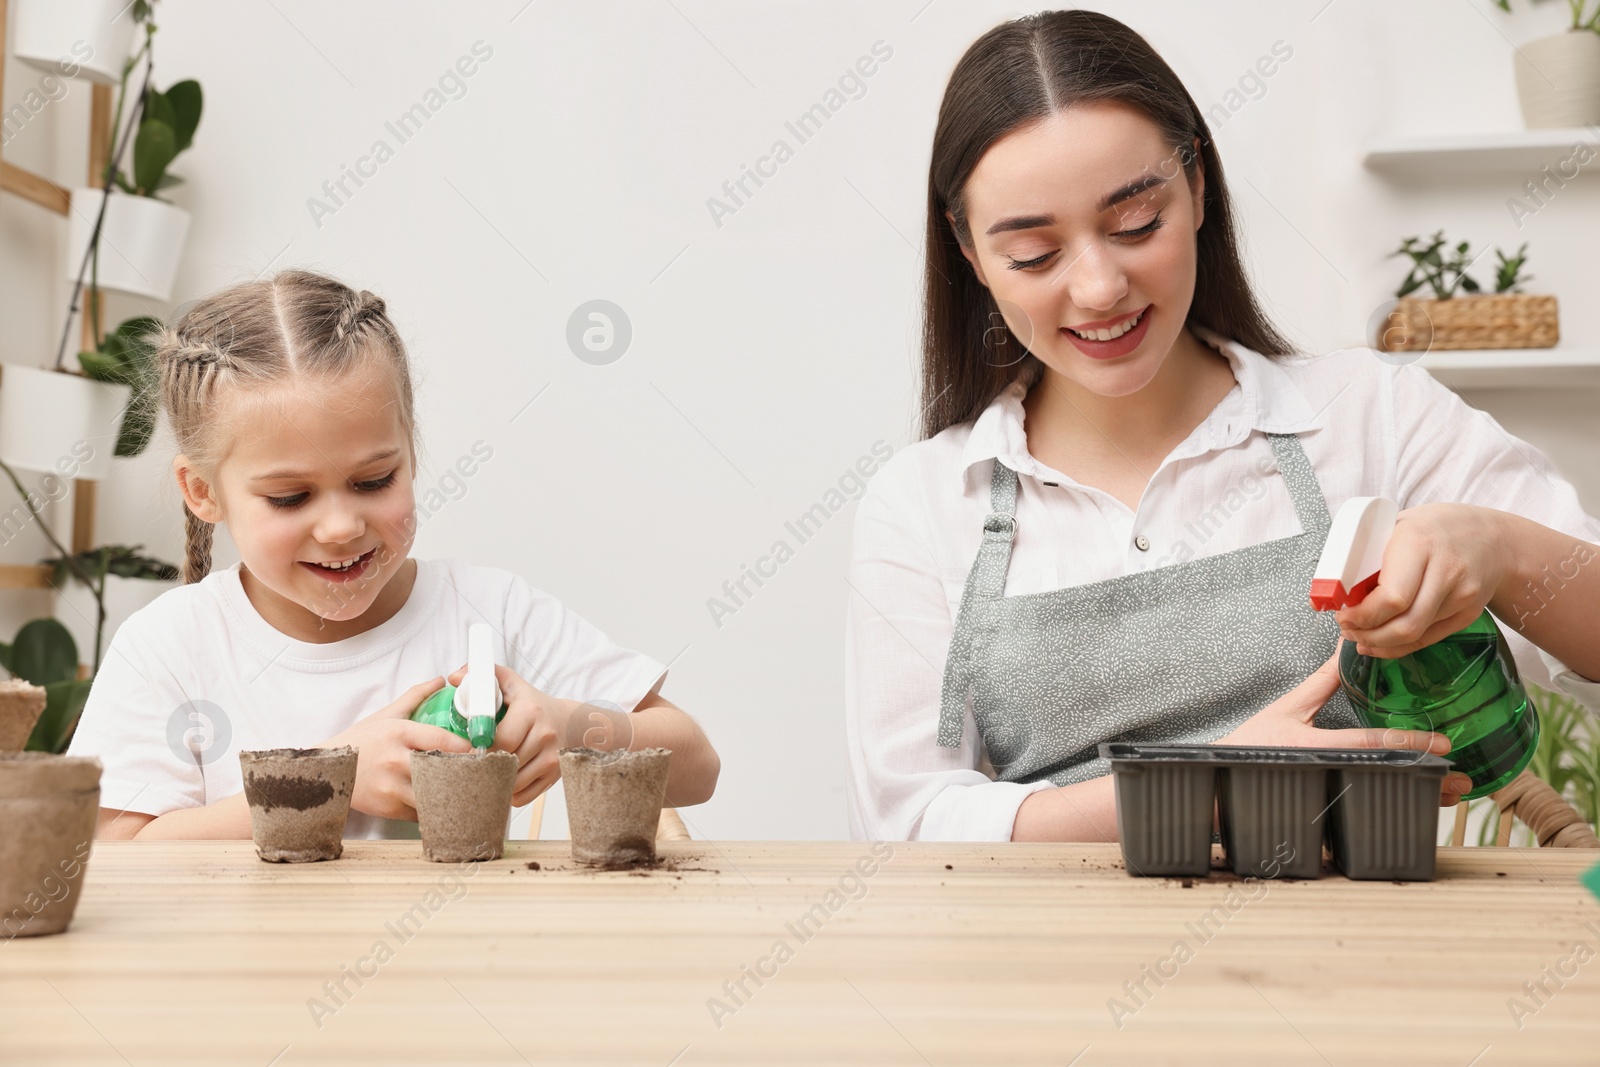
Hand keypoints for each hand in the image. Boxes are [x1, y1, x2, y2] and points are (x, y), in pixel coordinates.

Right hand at [322, 676, 470, 820]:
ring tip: (464, 793)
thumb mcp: (386, 715)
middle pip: (442, 770)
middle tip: (480, 775)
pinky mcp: (387, 809)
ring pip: (434, 796)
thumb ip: (415, 697)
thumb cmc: (359, 741)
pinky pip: (420, 813)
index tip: (482, 751)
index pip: (443, 741)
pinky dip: (432, 810)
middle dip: (464, 774)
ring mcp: (391, 787)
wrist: (323, 770)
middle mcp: (395, 760)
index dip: (467, 748)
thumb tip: (440, 680)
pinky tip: (440, 804)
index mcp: (399, 733)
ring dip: (450, 796)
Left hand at [447, 662, 573, 806]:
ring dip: (495, 781)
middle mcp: (544, 736)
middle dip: (485, 766)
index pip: (501, 739)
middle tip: (471, 764)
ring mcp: (551, 759)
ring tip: (486, 772)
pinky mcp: (553, 778)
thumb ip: (485, 676)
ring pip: (512, 783)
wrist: (570, 722)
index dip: (481, 748)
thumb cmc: (534, 704)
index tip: (469, 750)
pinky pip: (522, 796)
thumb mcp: (512, 684)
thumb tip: (455, 678)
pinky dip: (508, 793)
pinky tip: (503, 780)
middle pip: (505, 763)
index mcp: (530, 712)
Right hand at [1215, 652, 1473, 805]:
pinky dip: (1397, 808)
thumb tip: (1346, 648)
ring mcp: (1329, 795)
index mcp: (1317, 746)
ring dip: (1420, 799)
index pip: (1372, 745)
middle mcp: (1328, 773)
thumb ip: (1320, 682)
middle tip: (1462, 780)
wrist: (1222, 782)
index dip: (1410, 744)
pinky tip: (1421, 806)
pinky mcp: (1326, 811)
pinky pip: (1369, 811)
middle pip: (1387, 779)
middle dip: (1427, 780)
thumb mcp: (1286, 708)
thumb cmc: (1251, 745)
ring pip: (1383, 800)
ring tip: (1450, 795)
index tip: (1444, 744)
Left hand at [1336, 503, 1506, 658]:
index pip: (1392, 597)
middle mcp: (1445, 572)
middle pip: (1404, 624)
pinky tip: (1380, 643)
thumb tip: (1331, 588)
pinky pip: (1428, 639)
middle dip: (1366, 634)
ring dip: (1379, 643)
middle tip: (1347, 628)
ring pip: (1414, 636)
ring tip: (1359, 635)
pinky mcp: (1468, 614)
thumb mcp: (1398, 526)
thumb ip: (1370, 554)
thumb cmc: (1436, 528)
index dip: (1362, 615)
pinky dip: (1399, 646)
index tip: (1342, 615)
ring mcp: (1462, 596)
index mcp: (1419, 544)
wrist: (1493, 538)